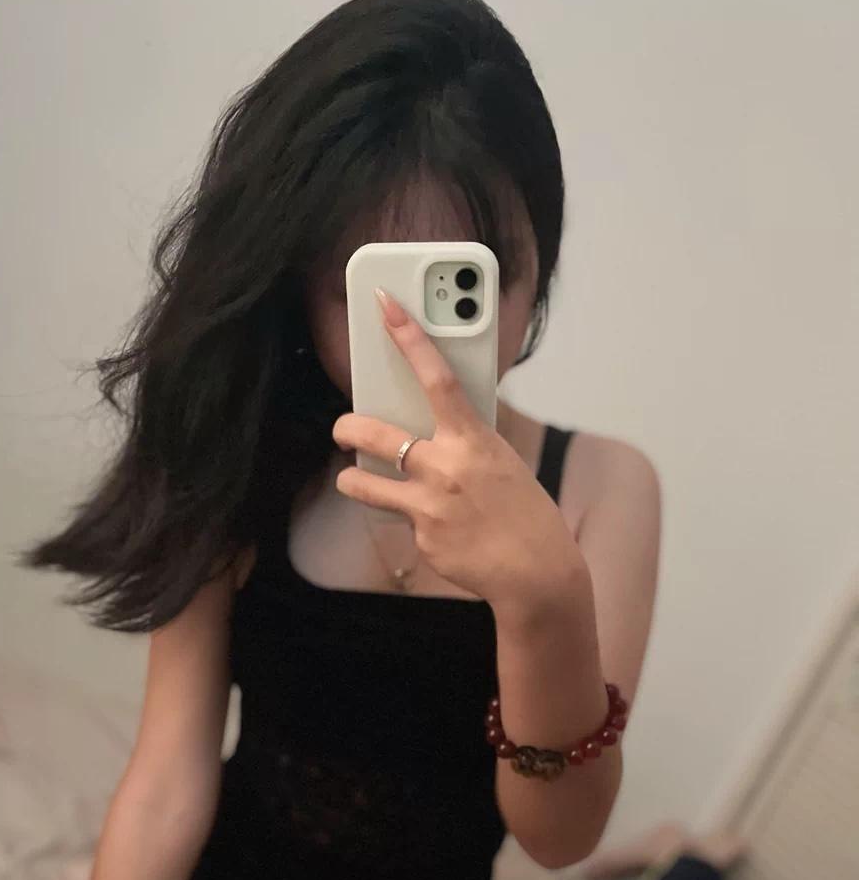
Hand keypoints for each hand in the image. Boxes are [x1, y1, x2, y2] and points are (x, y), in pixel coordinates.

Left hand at [331, 287, 586, 629]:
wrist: (536, 574)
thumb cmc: (524, 514)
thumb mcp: (501, 463)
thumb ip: (465, 442)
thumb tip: (435, 425)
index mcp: (474, 439)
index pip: (438, 376)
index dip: (409, 336)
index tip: (386, 305)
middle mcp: (446, 467)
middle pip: (374, 432)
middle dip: (347, 426)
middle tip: (343, 427)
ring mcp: (429, 505)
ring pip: (362, 483)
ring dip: (352, 478)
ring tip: (354, 477)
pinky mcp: (421, 538)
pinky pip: (397, 520)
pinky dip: (407, 520)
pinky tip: (435, 530)